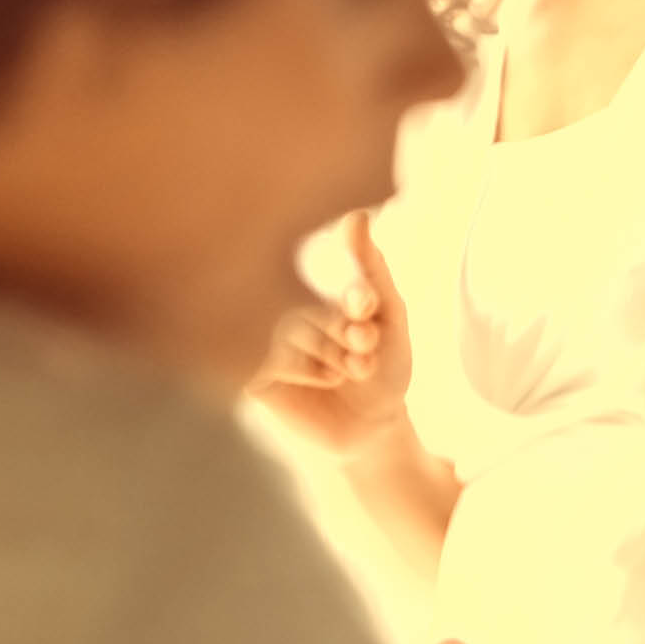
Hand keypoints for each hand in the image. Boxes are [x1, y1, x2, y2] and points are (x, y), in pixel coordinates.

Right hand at [250, 212, 412, 458]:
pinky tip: (330, 377)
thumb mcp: (391, 316)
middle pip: (304, 306)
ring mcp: (266, 343)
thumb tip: (356, 214)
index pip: (318, 273)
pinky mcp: (254, 376)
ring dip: (328, 348)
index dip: (354, 294)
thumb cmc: (385, 368)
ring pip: (286, 331)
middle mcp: (284, 311)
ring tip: (352, 366)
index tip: (369, 308)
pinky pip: (265, 360)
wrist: (372, 428)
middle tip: (366, 343)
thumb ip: (372, 266)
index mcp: (313, 288)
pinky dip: (304, 368)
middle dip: (341, 325)